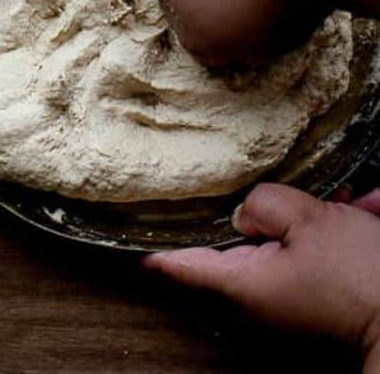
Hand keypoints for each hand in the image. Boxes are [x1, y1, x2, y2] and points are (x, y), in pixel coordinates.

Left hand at [144, 183, 379, 368]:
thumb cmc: (362, 277)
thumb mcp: (310, 222)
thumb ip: (266, 204)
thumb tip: (244, 211)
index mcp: (243, 282)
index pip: (180, 264)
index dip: (154, 244)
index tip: (128, 231)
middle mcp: (259, 296)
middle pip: (234, 244)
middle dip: (254, 212)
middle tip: (261, 186)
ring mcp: (289, 298)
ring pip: (283, 242)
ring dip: (305, 216)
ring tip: (334, 196)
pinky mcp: (320, 295)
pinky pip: (316, 254)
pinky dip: (333, 227)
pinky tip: (361, 206)